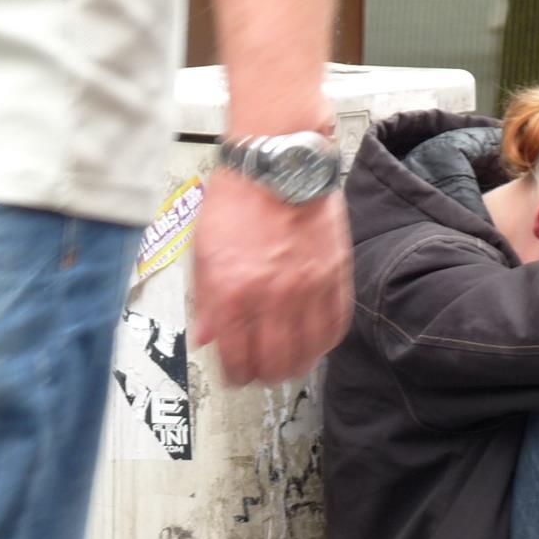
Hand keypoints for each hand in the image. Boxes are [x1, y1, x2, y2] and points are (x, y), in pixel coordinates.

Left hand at [191, 171, 352, 386]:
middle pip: (274, 365)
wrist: (279, 161)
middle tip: (262, 373)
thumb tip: (206, 337)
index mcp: (233, 291)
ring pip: (309, 353)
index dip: (235, 375)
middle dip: (265, 377)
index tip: (235, 375)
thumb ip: (204, 299)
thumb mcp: (202, 249)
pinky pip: (336, 326)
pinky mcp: (336, 276)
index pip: (236, 358)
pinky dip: (324, 342)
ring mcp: (308, 288)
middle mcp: (272, 296)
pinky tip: (314, 341)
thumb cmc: (238, 198)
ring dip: (297, 365)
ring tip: (289, 362)